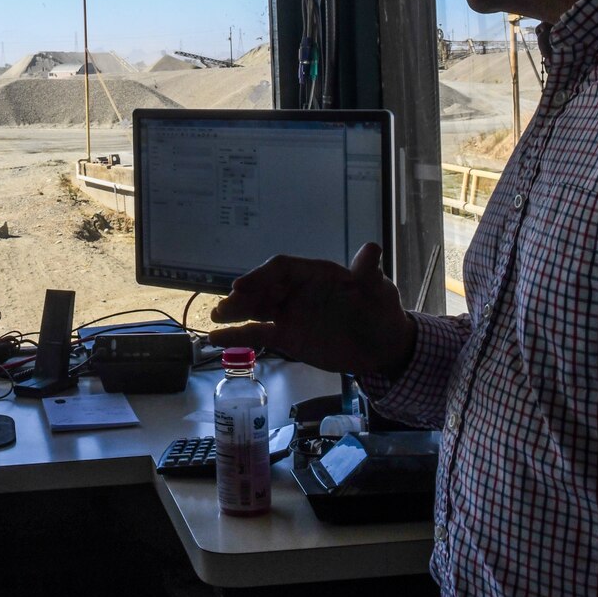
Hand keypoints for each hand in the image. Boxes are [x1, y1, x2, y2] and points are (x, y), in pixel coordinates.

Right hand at [208, 243, 414, 377]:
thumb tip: (372, 249)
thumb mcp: (378, 291)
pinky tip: (216, 339)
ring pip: (256, 309)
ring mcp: (290, 314)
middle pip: (264, 288)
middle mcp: (297, 291)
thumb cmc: (380, 312)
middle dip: (243, 296)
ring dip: (235, 312)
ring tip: (215, 318)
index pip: (282, 269)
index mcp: (314, 274)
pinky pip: (259, 334)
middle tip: (225, 307)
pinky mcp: (287, 336)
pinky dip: (238, 336)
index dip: (261, 276)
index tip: (241, 286)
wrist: (382, 347)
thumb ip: (369, 273)